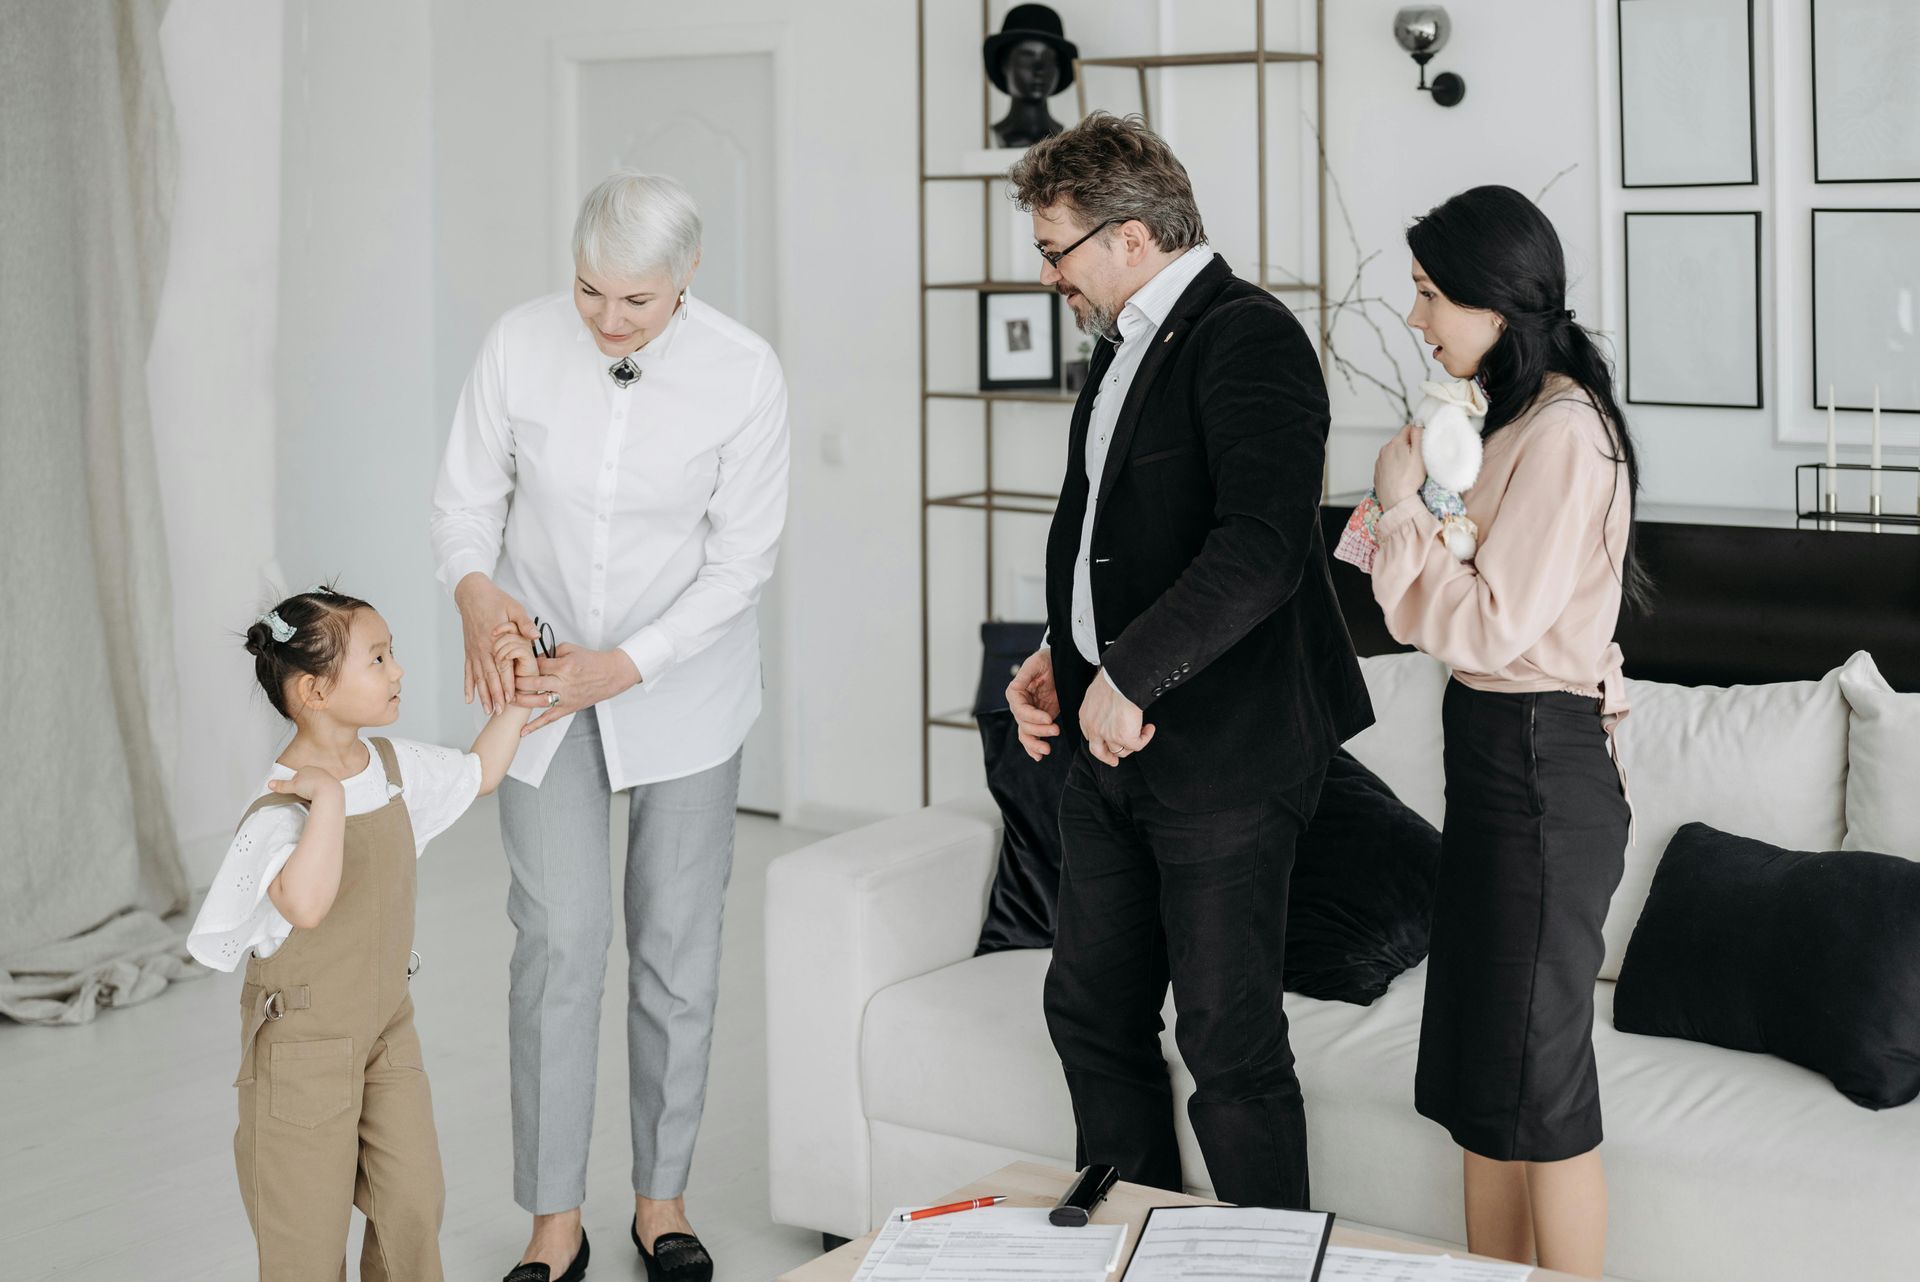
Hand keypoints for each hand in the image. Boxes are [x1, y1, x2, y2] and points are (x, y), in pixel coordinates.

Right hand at [267, 766, 343, 805]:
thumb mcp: (293, 786)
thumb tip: (270, 784)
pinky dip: (321, 793)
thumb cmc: (312, 787)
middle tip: (302, 794)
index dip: (294, 784)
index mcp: (308, 768)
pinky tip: (319, 797)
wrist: (330, 792)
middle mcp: (318, 771)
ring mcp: (327, 777)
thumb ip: (281, 785)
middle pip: (307, 779)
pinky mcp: (333, 785)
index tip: (294, 790)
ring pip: (316, 783)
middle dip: (304, 786)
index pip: (298, 775)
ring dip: (313, 789)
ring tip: (311, 796)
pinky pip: (325, 789)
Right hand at [455, 573, 534, 714]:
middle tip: (500, 712)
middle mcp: (482, 648)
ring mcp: (474, 651)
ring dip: (482, 695)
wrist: (472, 593)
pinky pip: (467, 671)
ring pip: (478, 677)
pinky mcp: (468, 650)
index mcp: (495, 640)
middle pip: (489, 676)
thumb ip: (524, 624)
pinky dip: (467, 685)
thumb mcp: (514, 608)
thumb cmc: (495, 600)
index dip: (506, 684)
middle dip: (495, 695)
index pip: (501, 667)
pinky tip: (468, 699)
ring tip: (487, 710)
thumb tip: (535, 636)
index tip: (511, 698)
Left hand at [513, 644, 640, 735]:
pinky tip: (522, 731)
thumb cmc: (591, 660)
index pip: (536, 665)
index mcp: (563, 666)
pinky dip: (535, 726)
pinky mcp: (568, 708)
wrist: (611, 674)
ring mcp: (566, 698)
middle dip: (516, 682)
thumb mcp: (570, 649)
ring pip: (537, 702)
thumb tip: (532, 658)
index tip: (513, 664)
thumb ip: (550, 652)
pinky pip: (549, 719)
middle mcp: (563, 683)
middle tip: (505, 681)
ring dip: (521, 701)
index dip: (522, 664)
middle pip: (532, 683)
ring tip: (508, 700)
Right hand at [1006, 648, 1061, 761]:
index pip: (1019, 710)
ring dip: (1035, 743)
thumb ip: (1025, 674)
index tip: (1049, 719)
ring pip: (1026, 734)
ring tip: (1047, 750)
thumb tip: (1016, 687)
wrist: (1061, 662)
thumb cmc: (1047, 659)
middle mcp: (1020, 705)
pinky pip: (1032, 736)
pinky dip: (1033, 748)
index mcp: (1016, 692)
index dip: (1033, 717)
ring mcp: (1030, 714)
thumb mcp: (1036, 662)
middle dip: (1039, 730)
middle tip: (1056, 730)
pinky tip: (1039, 756)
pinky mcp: (1039, 720)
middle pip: (1024, 724)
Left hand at [1078, 672, 1154, 767]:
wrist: (1121, 680)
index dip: (1099, 741)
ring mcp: (1109, 735)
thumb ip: (1099, 703)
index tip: (1105, 743)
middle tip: (1114, 761)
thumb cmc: (1112, 680)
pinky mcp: (1125, 737)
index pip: (1090, 735)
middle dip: (1107, 758)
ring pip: (1120, 750)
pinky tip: (1149, 728)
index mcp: (1086, 717)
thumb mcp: (1097, 692)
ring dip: (1132, 744)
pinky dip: (1146, 738)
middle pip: (1098, 751)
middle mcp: (1094, 729)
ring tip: (1142, 732)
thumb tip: (1109, 705)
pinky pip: (1137, 745)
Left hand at [1373, 423, 1425, 510]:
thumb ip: (1418, 435)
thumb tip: (1418, 423)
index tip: (1422, 445)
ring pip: (1393, 453)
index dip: (1418, 434)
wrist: (1396, 500)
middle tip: (1417, 460)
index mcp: (1395, 443)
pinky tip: (1401, 476)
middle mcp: (1384, 450)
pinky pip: (1388, 464)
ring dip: (1401, 457)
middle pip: (1400, 441)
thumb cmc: (1409, 479)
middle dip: (1409, 447)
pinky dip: (1394, 467)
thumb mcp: (1420, 454)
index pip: (1408, 428)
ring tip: (1409, 470)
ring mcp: (1379, 461)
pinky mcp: (1378, 472)